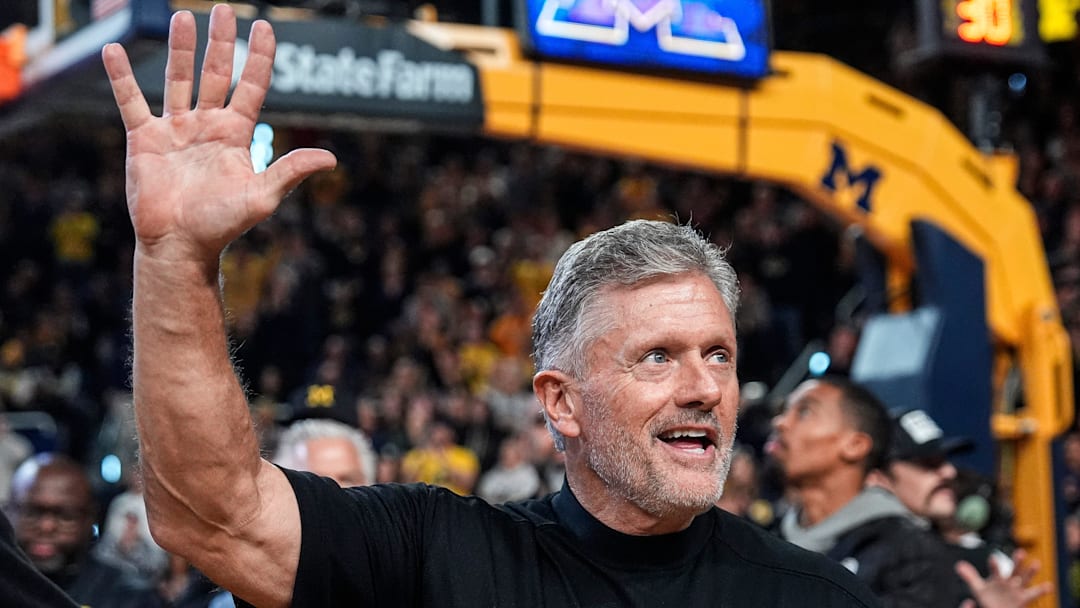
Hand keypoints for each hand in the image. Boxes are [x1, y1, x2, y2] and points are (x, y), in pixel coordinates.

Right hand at [101, 4, 335, 263]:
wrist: (181, 245)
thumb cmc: (222, 225)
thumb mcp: (262, 196)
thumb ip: (291, 171)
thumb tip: (330, 159)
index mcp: (236, 134)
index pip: (252, 86)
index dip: (259, 57)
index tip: (265, 26)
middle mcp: (206, 125)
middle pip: (216, 74)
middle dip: (220, 42)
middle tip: (223, 10)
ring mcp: (175, 129)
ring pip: (178, 79)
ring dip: (180, 49)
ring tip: (182, 16)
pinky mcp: (144, 139)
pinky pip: (131, 101)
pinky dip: (121, 77)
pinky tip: (114, 50)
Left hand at [956, 549, 1052, 607]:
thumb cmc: (988, 598)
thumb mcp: (978, 588)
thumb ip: (970, 576)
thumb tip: (959, 565)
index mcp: (997, 578)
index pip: (995, 570)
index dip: (994, 565)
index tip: (992, 558)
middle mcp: (1009, 582)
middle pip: (1013, 570)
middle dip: (1017, 562)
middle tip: (1020, 551)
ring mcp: (1017, 590)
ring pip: (1024, 579)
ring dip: (1030, 572)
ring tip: (1037, 563)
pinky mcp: (1023, 599)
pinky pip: (1033, 594)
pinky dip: (1042, 590)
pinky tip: (1049, 585)